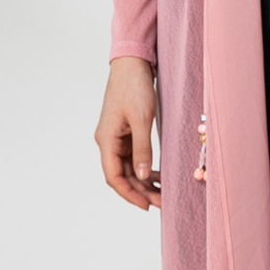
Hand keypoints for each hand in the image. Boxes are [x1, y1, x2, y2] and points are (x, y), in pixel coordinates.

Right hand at [95, 57, 160, 209]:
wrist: (132, 63)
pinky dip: (144, 167)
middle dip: (140, 191)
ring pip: (128, 168)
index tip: (146, 206)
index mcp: (106, 140)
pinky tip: (158, 174)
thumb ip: (142, 149)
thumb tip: (143, 176)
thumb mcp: (142, 120)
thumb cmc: (134, 87)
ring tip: (163, 192)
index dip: (129, 194)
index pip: (114, 177)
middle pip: (122, 175)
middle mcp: (108, 141)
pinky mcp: (124, 132)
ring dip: (144, 181)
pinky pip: (133, 157)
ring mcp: (115, 137)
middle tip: (162, 202)